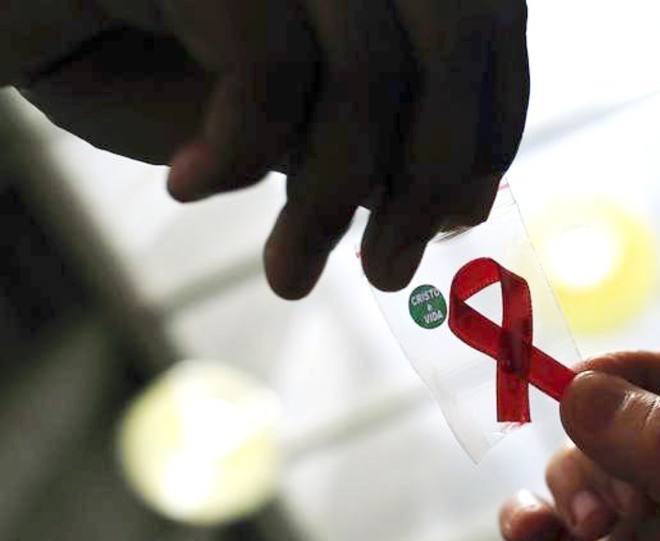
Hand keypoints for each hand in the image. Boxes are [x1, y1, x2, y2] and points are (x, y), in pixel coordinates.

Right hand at [14, 0, 529, 295]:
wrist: (6, 6)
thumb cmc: (131, 47)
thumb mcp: (272, 107)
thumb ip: (361, 132)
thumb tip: (462, 197)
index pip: (485, 23)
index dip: (490, 127)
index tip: (456, 218)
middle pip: (451, 42)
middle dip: (430, 177)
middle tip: (385, 274)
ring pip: (369, 69)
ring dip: (331, 199)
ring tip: (288, 271)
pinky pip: (273, 64)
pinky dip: (241, 149)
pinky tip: (190, 187)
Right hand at [500, 352, 659, 540]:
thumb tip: (582, 388)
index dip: (630, 370)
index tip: (584, 378)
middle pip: (614, 420)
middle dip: (603, 445)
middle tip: (625, 496)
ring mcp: (634, 529)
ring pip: (574, 468)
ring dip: (573, 486)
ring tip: (599, 528)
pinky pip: (541, 528)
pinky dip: (524, 518)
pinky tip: (529, 528)